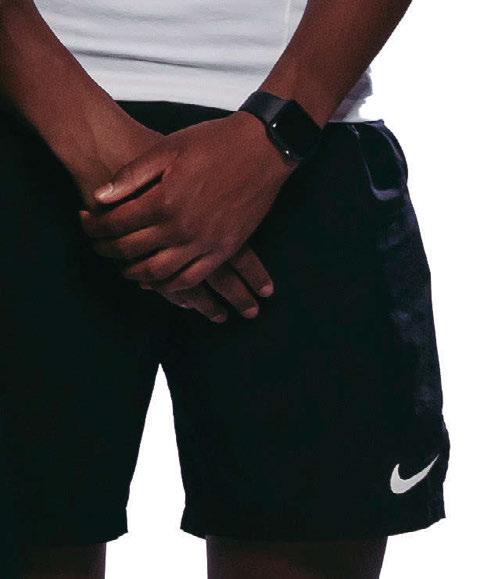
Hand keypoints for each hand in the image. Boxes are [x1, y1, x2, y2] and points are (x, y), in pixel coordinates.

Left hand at [79, 111, 297, 294]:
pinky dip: (170, 286)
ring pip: (159, 273)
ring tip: (124, 268)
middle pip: (132, 252)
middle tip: (98, 247)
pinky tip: (159, 282)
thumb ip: (132, 176)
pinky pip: (192, 279)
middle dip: (107, 251)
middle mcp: (182, 228)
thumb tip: (99, 197)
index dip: (95, 226)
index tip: (86, 223)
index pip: (117, 224)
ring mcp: (205, 243)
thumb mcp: (168, 148)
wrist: (263, 149)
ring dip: (135, 274)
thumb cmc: (214, 143)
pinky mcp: (224, 249)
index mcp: (164, 200)